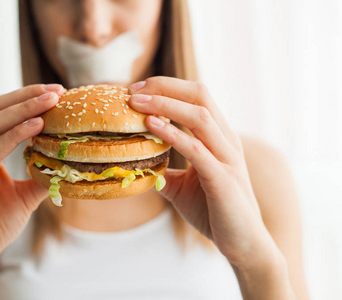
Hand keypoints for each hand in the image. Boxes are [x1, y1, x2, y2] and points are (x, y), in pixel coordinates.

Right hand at [0, 84, 64, 279]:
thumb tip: (68, 165)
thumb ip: (42, 177)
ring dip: (24, 109)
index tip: (56, 92)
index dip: (27, 99)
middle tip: (57, 90)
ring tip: (51, 100)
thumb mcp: (25, 197)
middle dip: (28, 96)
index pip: (2, 113)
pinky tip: (37, 126)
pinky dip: (15, 135)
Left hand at [128, 77, 277, 267]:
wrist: (242, 243)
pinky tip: (152, 126)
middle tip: (133, 90)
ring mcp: (228, 159)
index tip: (137, 90)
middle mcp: (226, 141)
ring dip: (165, 105)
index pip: (196, 97)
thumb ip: (165, 172)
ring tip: (136, 102)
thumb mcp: (182, 187)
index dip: (167, 88)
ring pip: (200, 117)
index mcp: (219, 138)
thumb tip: (140, 166)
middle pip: (199, 96)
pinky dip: (174, 135)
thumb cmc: (214, 211)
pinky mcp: (224, 180)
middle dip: (164, 87)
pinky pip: (197, 150)